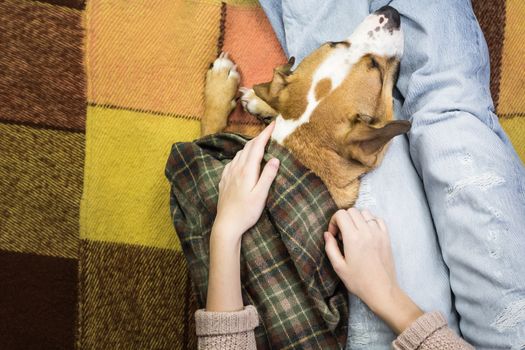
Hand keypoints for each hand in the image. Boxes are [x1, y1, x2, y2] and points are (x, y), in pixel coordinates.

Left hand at [206, 121, 278, 311]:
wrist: (226, 224)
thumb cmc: (246, 212)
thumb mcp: (261, 195)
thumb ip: (268, 176)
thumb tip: (275, 159)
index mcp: (247, 170)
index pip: (257, 146)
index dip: (265, 134)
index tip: (273, 123)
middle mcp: (236, 169)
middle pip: (248, 147)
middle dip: (259, 137)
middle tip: (268, 131)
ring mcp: (228, 174)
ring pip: (239, 154)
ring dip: (250, 146)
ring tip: (259, 144)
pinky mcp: (224, 180)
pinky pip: (233, 162)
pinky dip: (241, 155)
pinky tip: (242, 160)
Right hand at [323, 208, 422, 333]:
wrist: (382, 290)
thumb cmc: (359, 281)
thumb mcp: (338, 267)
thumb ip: (330, 248)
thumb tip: (327, 234)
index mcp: (353, 238)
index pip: (341, 214)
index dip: (334, 221)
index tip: (334, 235)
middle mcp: (367, 232)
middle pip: (352, 211)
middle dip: (343, 219)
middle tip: (342, 235)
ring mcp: (378, 233)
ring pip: (365, 212)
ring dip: (356, 218)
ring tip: (354, 233)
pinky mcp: (386, 237)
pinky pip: (378, 219)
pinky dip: (370, 221)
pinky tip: (366, 232)